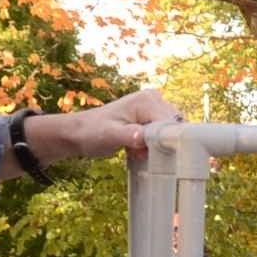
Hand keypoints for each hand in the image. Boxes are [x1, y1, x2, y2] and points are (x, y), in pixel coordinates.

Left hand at [20, 88, 180, 167]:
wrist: (80, 132)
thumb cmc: (92, 132)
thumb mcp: (109, 136)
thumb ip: (128, 136)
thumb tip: (143, 136)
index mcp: (147, 100)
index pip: (172, 123)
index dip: (169, 142)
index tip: (157, 156)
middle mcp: (155, 99)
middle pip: (176, 127)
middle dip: (164, 144)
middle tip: (141, 153)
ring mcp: (155, 108)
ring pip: (171, 133)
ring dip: (159, 146)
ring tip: (136, 150)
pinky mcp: (153, 117)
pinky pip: (165, 135)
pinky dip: (155, 146)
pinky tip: (138, 150)